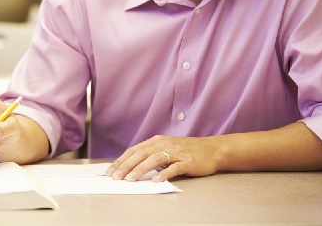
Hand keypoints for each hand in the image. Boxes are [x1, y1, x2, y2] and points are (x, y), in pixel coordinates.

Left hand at [105, 135, 220, 181]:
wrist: (211, 149)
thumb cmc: (185, 151)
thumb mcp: (165, 148)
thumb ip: (150, 155)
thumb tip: (131, 167)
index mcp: (156, 141)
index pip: (134, 150)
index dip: (121, 160)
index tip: (110, 171)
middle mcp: (164, 144)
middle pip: (140, 154)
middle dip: (126, 166)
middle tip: (116, 177)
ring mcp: (176, 152)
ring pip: (154, 160)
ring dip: (140, 170)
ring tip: (130, 180)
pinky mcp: (187, 162)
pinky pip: (174, 168)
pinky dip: (164, 174)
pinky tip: (156, 181)